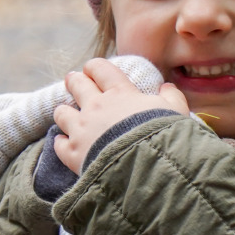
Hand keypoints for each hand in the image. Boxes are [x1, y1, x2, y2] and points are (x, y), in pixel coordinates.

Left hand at [53, 59, 188, 173]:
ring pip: (61, 112)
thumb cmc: (162, 137)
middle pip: (77, 84)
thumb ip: (172, 97)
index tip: (92, 69)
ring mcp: (81, 129)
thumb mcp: (176, 112)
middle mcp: (96, 106)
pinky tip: (65, 143)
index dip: (94, 67)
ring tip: (66, 113)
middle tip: (73, 81)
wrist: (146, 168)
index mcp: (120, 93)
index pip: (101, 69)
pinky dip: (61, 143)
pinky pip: (59, 143)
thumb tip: (166, 87)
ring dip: (64, 111)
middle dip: (74, 80)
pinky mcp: (74, 153)